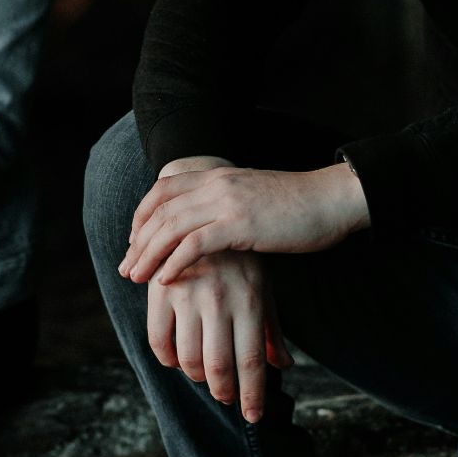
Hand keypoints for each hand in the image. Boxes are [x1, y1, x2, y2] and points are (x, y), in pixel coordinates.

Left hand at [120, 163, 370, 284]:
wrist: (331, 201)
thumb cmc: (299, 207)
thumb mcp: (254, 197)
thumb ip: (229, 204)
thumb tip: (214, 225)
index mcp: (218, 176)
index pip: (163, 190)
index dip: (142, 215)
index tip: (134, 242)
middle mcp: (216, 184)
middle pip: (160, 210)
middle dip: (138, 241)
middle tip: (126, 268)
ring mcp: (227, 202)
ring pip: (170, 227)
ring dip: (148, 254)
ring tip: (136, 277)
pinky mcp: (240, 224)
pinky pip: (194, 244)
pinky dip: (174, 262)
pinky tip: (165, 280)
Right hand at [148, 250, 292, 422]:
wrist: (205, 211)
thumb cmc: (241, 258)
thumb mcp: (262, 289)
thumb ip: (270, 330)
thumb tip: (283, 366)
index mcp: (250, 302)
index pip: (252, 362)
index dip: (252, 396)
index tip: (253, 418)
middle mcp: (219, 301)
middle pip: (218, 367)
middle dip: (224, 392)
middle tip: (227, 398)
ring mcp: (187, 295)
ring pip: (188, 359)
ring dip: (197, 377)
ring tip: (205, 376)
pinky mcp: (160, 290)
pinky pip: (158, 340)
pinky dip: (168, 359)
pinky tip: (178, 359)